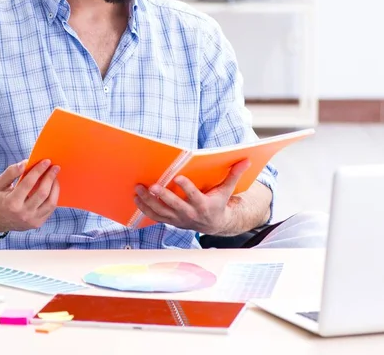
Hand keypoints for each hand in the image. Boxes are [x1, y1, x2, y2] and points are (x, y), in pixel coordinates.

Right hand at [0, 160, 59, 232]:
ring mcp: (31, 220)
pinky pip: (51, 209)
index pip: (28, 183)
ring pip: (50, 202)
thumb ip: (11, 172)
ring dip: (55, 187)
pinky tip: (53, 187)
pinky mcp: (37, 224)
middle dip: (50, 177)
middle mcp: (22, 213)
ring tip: (55, 177)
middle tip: (55, 167)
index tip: (46, 161)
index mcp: (11, 203)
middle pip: (42, 193)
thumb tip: (25, 163)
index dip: (38, 170)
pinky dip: (54, 196)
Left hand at [134, 159, 250, 235]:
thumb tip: (246, 159)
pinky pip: (154, 216)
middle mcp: (189, 214)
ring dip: (148, 201)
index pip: (194, 196)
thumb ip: (234, 174)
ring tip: (138, 189)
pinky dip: (144, 208)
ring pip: (161, 212)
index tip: (179, 177)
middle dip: (163, 196)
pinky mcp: (170, 220)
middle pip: (174, 205)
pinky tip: (136, 197)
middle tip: (152, 185)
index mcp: (203, 205)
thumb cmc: (218, 202)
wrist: (213, 224)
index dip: (187, 187)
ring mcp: (178, 219)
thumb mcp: (227, 190)